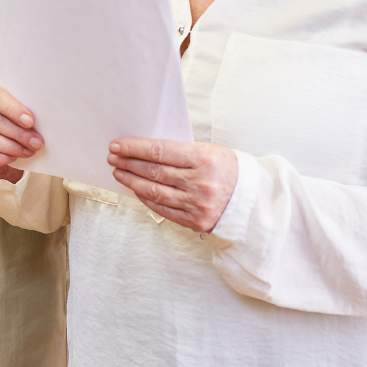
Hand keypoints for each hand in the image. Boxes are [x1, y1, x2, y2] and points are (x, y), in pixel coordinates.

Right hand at [0, 82, 40, 182]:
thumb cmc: (4, 113)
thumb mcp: (11, 105)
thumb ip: (19, 111)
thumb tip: (38, 125)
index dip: (13, 110)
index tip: (30, 122)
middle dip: (18, 134)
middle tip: (36, 143)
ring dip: (11, 148)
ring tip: (27, 151)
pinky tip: (12, 158)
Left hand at [107, 138, 238, 232]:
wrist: (254, 201)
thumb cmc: (228, 171)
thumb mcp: (210, 152)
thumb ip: (181, 152)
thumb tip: (145, 149)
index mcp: (205, 160)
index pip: (159, 151)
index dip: (134, 148)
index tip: (117, 145)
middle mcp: (200, 183)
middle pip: (153, 171)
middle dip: (128, 163)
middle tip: (112, 157)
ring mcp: (196, 204)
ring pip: (153, 191)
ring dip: (131, 181)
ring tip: (118, 172)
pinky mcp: (195, 221)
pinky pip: (162, 208)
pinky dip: (145, 198)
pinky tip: (135, 189)